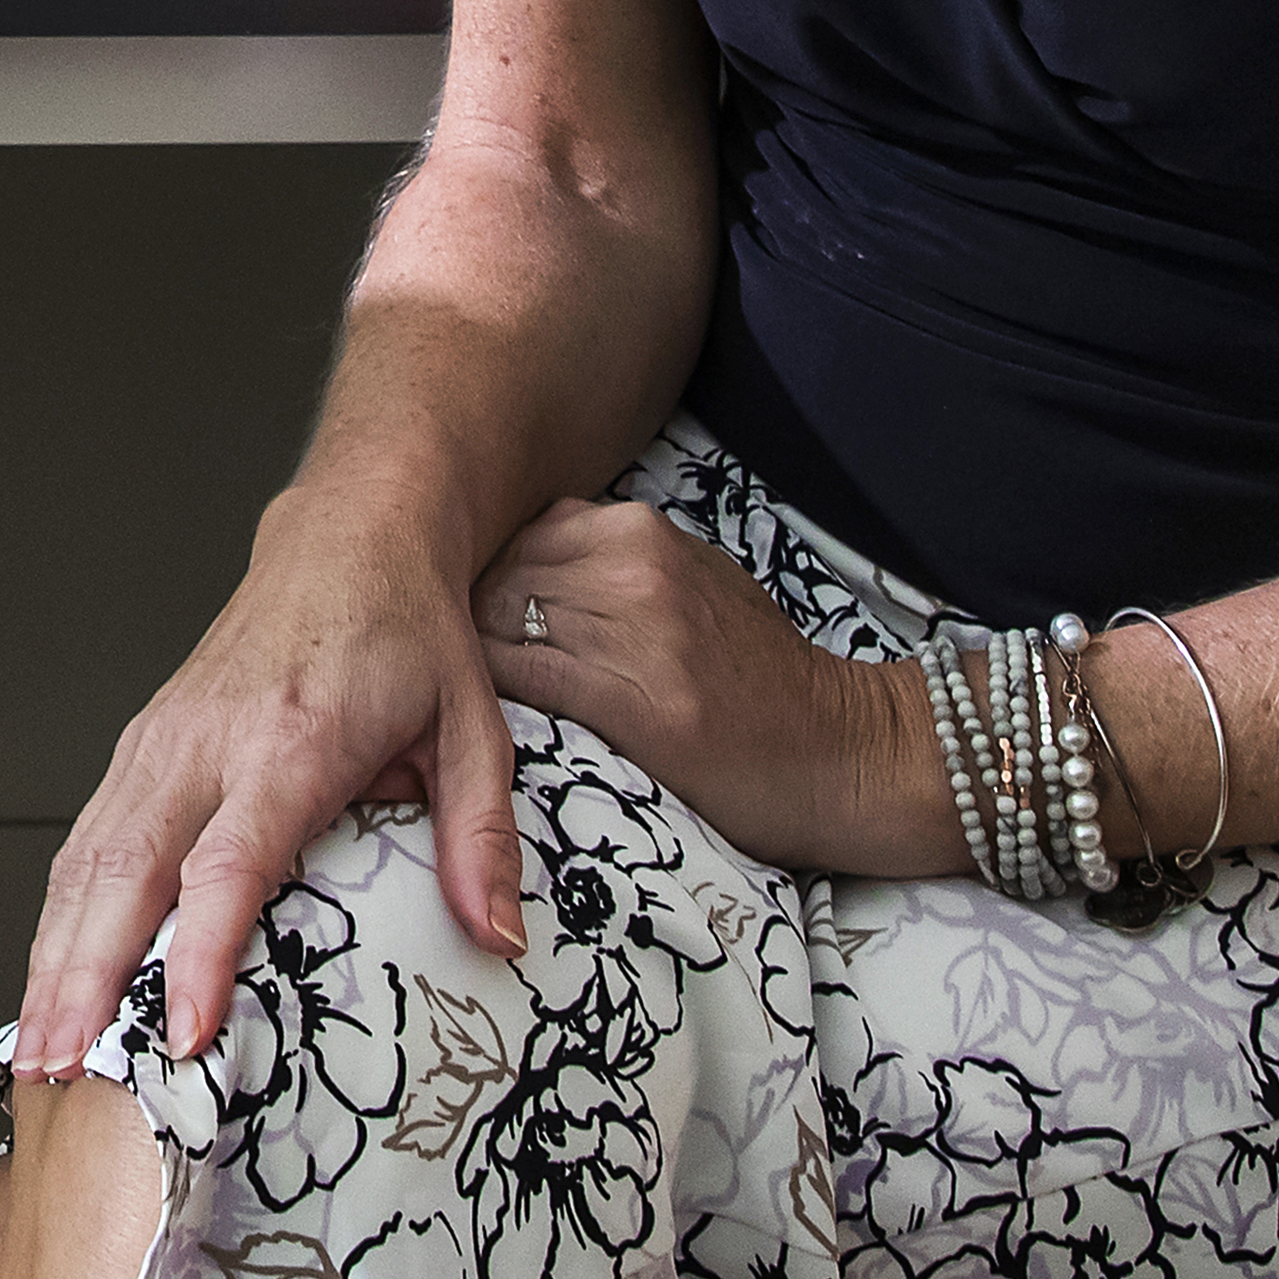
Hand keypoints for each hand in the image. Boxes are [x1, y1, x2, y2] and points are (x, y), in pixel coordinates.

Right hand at [10, 488, 516, 1078]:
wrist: (349, 536)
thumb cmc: (407, 632)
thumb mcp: (473, 728)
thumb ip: (482, 838)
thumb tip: (500, 938)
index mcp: (288, 741)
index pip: (227, 864)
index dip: (197, 954)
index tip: (181, 1034)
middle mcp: (207, 741)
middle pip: (126, 871)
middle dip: (86, 979)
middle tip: (67, 1071)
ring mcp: (162, 740)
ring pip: (87, 860)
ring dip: (55, 957)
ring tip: (42, 1051)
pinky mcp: (143, 743)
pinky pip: (87, 839)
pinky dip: (59, 915)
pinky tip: (51, 978)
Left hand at [470, 500, 948, 878]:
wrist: (840, 748)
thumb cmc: (760, 676)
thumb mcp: (692, 582)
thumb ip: (611, 562)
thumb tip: (526, 562)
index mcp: (641, 530)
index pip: (515, 536)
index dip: (474, 583)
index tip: (452, 620)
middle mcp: (634, 564)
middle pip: (494, 575)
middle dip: (457, 618)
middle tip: (438, 663)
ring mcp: (634, 629)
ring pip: (497, 622)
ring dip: (465, 659)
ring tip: (450, 695)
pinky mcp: (633, 701)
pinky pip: (523, 680)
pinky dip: (489, 696)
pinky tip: (480, 721)